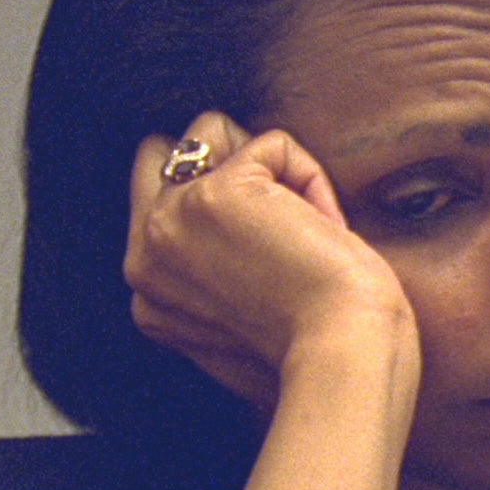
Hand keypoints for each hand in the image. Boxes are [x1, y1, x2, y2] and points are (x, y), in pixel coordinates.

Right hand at [125, 112, 415, 409]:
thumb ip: (215, 275)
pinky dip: (312, 179)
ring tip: (304, 229)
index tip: (274, 253)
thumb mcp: (245, 322)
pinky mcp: (217, 194)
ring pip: (211, 132)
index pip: (161, 203)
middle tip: (283, 220)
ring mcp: (170, 220)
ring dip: (270, 169)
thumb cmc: (319, 350)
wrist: (345, 357)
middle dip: (227, 163)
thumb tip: (243, 219)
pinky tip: (326, 230)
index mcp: (149, 297)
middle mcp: (144, 257)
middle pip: (163, 153)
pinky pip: (273, 145)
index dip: (226, 206)